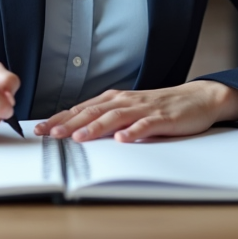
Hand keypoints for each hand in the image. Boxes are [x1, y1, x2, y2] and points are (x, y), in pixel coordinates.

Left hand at [33, 81, 237, 142]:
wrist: (197, 98)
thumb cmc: (161, 106)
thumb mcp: (129, 110)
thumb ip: (106, 118)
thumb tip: (76, 130)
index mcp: (114, 100)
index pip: (81, 109)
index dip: (60, 118)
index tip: (40, 129)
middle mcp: (125, 101)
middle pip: (92, 112)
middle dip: (69, 123)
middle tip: (49, 134)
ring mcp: (143, 109)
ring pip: (114, 118)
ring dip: (95, 127)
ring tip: (78, 137)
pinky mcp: (162, 118)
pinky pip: (145, 126)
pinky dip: (133, 132)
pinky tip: (123, 139)